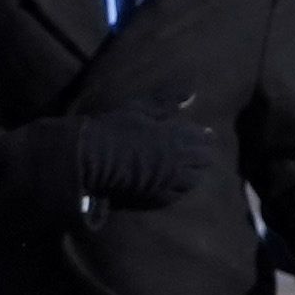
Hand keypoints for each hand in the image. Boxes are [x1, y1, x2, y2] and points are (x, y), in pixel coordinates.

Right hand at [64, 105, 207, 207]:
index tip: (204, 134)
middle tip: (193, 153)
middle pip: (204, 160)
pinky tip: (169, 185)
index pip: (203, 138)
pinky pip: (175, 196)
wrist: (91, 160)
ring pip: (193, 181)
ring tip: (184, 170)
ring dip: (192, 174)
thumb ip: (168, 101)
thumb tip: (192, 95)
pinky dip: (175, 190)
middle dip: (201, 155)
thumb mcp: (140, 108)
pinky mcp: (156, 199)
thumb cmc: (114, 129)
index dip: (203, 136)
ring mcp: (169, 181)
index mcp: (178, 136)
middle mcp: (179, 160)